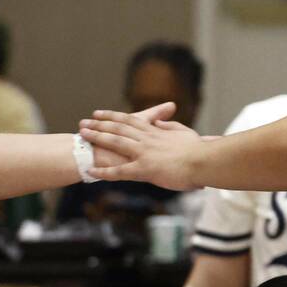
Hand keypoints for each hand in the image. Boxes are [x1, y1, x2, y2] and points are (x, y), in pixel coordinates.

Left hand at [79, 109, 205, 189]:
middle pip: (119, 128)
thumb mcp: (185, 133)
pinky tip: (91, 172)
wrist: (204, 161)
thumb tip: (159, 122)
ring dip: (97, 138)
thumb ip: (170, 126)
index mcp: (156, 132)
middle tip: (84, 122)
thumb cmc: (199, 150)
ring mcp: (144, 153)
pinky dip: (104, 172)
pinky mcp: (144, 169)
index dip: (114, 116)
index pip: (131, 120)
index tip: (100, 113)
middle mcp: (147, 139)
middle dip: (99, 124)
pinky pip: (120, 172)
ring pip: (116, 142)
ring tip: (82, 136)